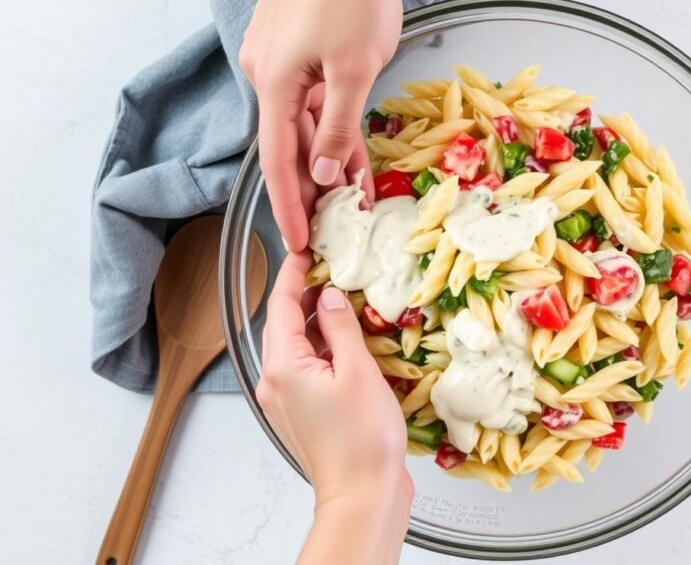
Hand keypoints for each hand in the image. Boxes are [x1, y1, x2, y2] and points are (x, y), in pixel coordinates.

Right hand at [240, 0, 401, 249]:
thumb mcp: (355, 68)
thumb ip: (339, 126)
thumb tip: (325, 175)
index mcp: (274, 84)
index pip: (276, 162)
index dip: (287, 207)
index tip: (297, 244)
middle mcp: (267, 74)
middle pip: (288, 146)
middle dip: (311, 188)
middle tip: (330, 229)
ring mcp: (279, 59)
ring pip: (303, 123)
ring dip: (326, 159)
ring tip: (351, 197)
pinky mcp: (295, 46)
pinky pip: (311, 99)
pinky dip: (331, 126)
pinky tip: (352, 152)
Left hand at [257, 253, 410, 563]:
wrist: (362, 494)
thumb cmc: (362, 439)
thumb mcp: (358, 371)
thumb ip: (340, 328)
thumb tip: (330, 296)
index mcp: (282, 366)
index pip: (281, 305)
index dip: (293, 274)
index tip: (305, 250)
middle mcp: (275, 381)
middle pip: (285, 325)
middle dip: (306, 295)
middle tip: (334, 270)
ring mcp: (286, 400)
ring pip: (296, 347)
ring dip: (317, 323)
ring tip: (347, 303)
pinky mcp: (302, 413)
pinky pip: (306, 369)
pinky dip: (323, 349)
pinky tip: (350, 344)